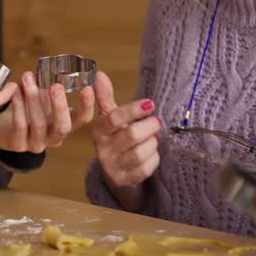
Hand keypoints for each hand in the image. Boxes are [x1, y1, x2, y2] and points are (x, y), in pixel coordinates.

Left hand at [0, 70, 95, 152]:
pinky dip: (17, 106)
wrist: (5, 127)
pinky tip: (15, 90)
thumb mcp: (44, 95)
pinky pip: (19, 126)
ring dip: (33, 99)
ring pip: (38, 124)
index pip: (83, 119)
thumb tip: (71, 59)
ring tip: (27, 78)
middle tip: (56, 85)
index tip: (88, 87)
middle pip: (63, 126)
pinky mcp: (18, 144)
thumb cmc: (29, 109)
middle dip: (60, 105)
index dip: (87, 105)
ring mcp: (36, 143)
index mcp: (65, 124)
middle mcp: (54, 137)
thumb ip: (54, 81)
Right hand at [90, 73, 160, 188]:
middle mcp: (102, 149)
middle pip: (131, 135)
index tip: (150, 104)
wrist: (116, 172)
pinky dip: (154, 159)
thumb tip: (99, 74)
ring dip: (152, 143)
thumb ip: (105, 97)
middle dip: (148, 127)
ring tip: (153, 138)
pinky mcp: (123, 180)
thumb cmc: (115, 139)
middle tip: (156, 122)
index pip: (114, 118)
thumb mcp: (109, 119)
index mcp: (98, 130)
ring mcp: (112, 166)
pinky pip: (145, 168)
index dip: (133, 110)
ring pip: (140, 153)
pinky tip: (152, 153)